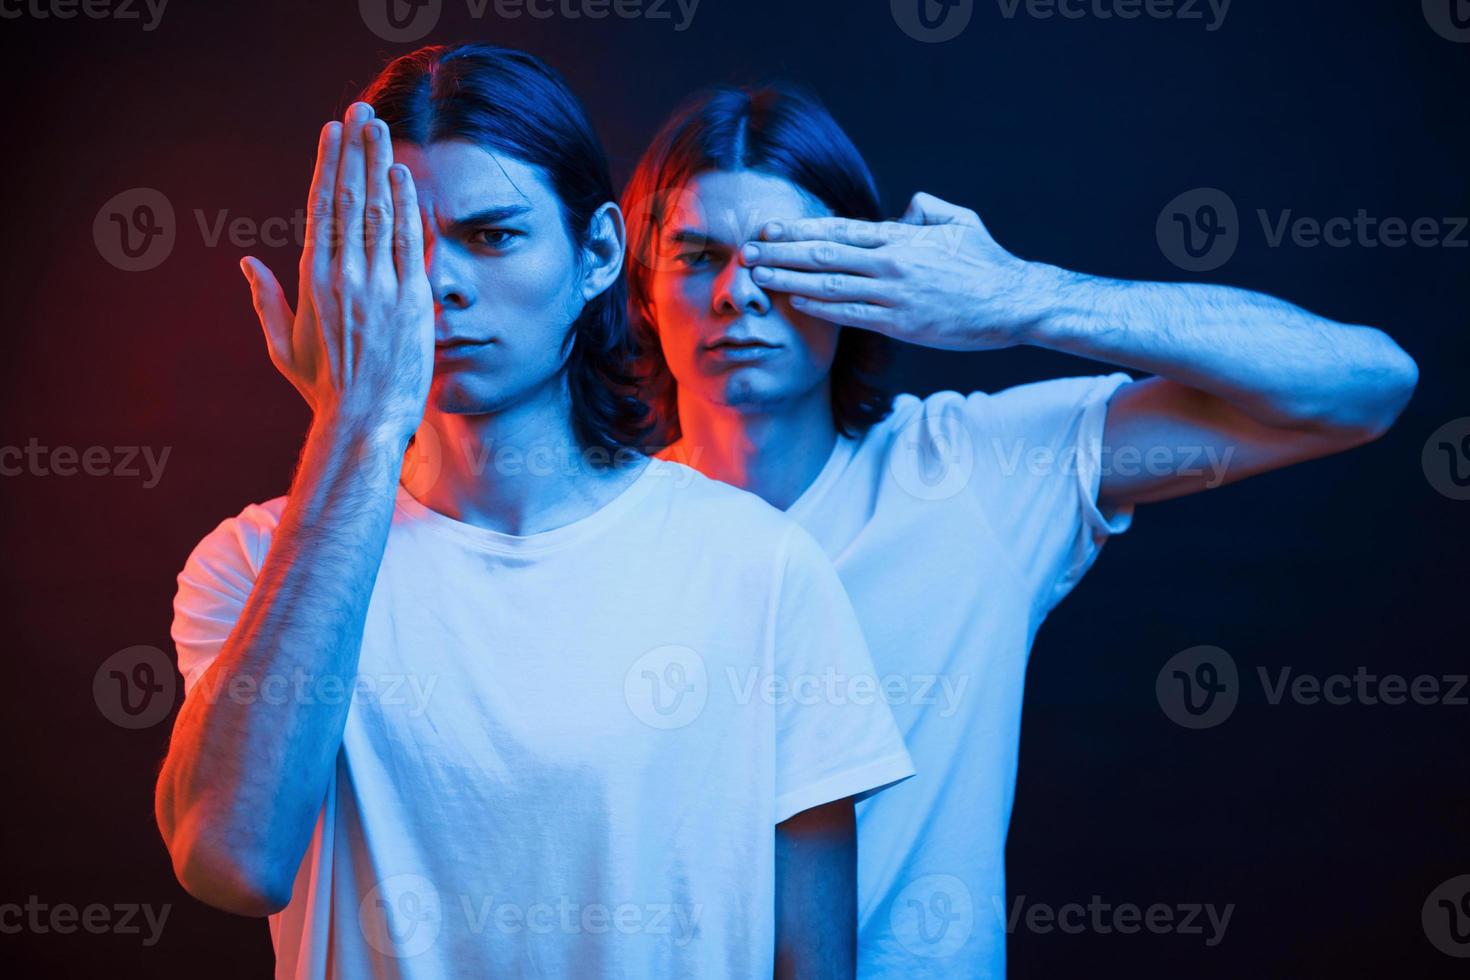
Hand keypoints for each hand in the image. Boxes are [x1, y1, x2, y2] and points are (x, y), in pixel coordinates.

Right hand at [240, 101, 433, 441]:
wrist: (365, 420)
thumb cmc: (325, 390)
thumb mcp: (284, 347)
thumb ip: (267, 300)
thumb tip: (247, 263)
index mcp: (313, 280)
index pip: (322, 208)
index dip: (328, 165)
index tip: (333, 133)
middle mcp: (344, 275)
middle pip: (349, 198)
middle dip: (355, 150)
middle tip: (360, 110)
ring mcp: (379, 286)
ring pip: (379, 212)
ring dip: (379, 164)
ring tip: (381, 128)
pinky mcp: (411, 300)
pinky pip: (410, 243)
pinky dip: (407, 206)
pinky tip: (404, 175)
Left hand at [741, 192, 1044, 350]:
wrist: (1016, 302)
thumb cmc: (988, 263)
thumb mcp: (959, 221)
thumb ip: (925, 209)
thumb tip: (902, 207)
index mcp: (902, 237)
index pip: (839, 229)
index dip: (800, 228)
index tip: (770, 226)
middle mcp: (892, 264)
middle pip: (824, 255)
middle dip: (781, 253)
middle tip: (747, 250)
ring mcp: (895, 295)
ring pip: (830, 286)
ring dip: (790, 282)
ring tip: (759, 277)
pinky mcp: (901, 323)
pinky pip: (852, 315)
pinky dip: (822, 308)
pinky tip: (796, 303)